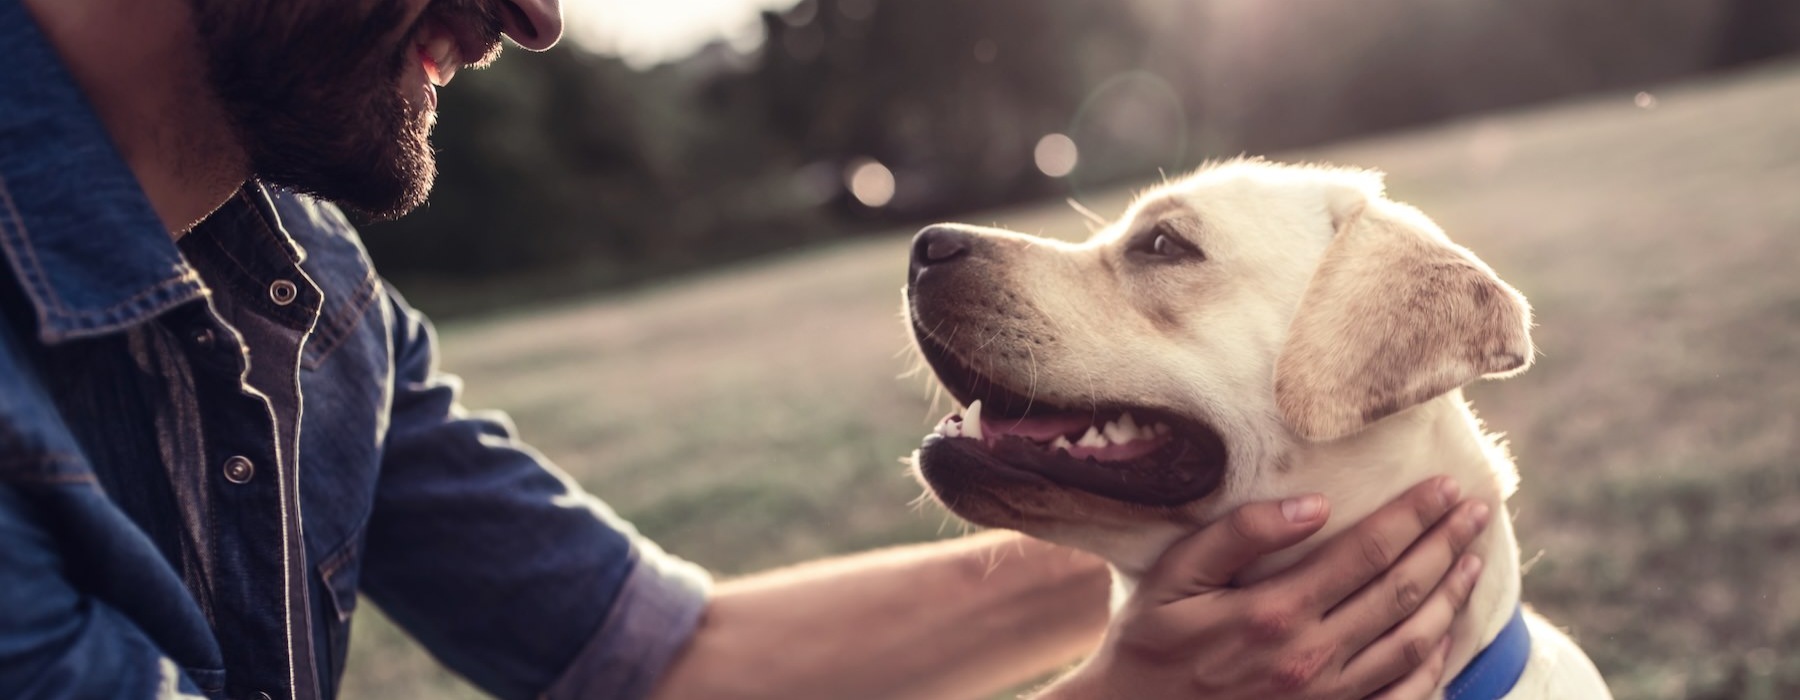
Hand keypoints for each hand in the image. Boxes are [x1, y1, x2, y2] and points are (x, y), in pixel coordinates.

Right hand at [1040, 477, 1490, 699]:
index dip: (1414, 516)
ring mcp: (1327, 698)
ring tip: (1472, 560)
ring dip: (1451, 597)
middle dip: (1446, 545)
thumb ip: (1237, 536)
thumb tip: (1312, 504)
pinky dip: (1435, 663)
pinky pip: (1402, 696)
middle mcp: (1311, 657)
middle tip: (1476, 511)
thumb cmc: (1148, 645)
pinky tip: (1446, 633)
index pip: (1367, 551)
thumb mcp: (1171, 579)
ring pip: (1414, 642)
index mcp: (1275, 611)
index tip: (1446, 487)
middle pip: (1402, 591)